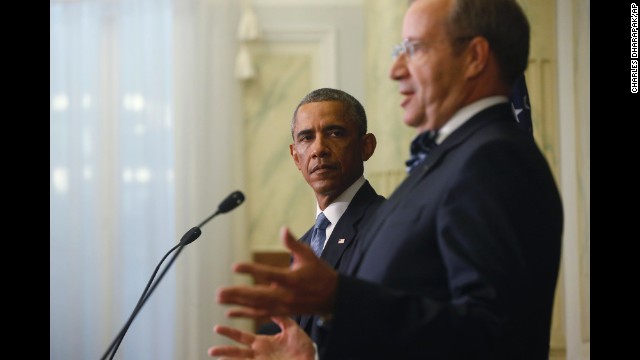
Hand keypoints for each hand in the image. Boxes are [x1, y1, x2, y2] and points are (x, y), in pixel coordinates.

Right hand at [208, 316, 315, 359]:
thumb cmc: (304, 349)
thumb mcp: (293, 330)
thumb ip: (282, 318)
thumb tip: (274, 304)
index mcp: (264, 344)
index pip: (242, 337)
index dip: (230, 332)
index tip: (217, 327)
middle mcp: (259, 354)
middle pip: (236, 351)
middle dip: (224, 350)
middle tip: (211, 349)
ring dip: (228, 359)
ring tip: (214, 355)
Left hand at [217, 226, 337, 317]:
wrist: (332, 297)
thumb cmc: (319, 273)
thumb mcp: (309, 255)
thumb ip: (293, 244)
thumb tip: (283, 229)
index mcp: (293, 279)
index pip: (269, 274)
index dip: (252, 270)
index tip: (235, 266)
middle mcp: (286, 295)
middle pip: (258, 295)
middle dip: (238, 294)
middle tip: (219, 292)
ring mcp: (283, 306)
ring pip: (257, 306)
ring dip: (237, 304)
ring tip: (220, 299)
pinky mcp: (282, 312)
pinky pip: (261, 314)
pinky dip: (245, 314)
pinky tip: (230, 312)